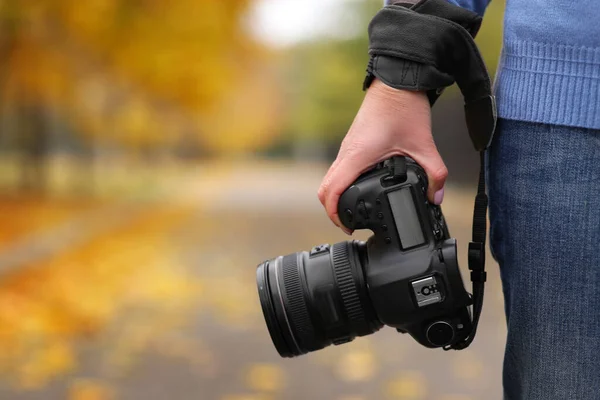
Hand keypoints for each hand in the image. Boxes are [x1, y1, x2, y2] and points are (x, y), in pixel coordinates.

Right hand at [317, 79, 447, 233]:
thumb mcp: (424, 144)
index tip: (347, 226)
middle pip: (324, 189)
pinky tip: (359, 189)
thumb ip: (434, 173)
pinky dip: (341, 184)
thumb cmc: (403, 107)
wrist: (396, 81)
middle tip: (349, 223)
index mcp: (357, 156)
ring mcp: (347, 148)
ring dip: (335, 196)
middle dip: (332, 210)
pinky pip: (338, 169)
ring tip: (353, 211)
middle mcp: (346, 153)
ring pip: (329, 178)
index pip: (332, 190)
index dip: (335, 213)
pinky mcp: (352, 144)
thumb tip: (436, 197)